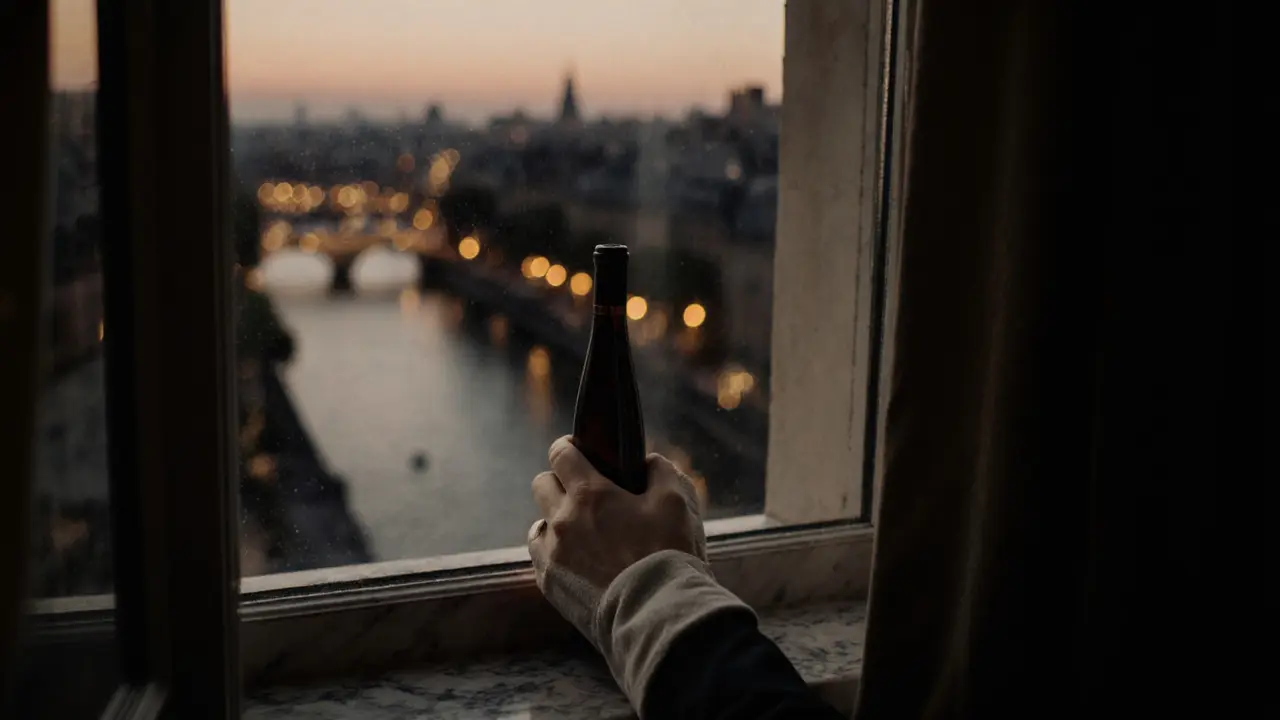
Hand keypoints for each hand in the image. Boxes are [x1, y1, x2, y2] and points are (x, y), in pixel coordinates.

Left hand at [528, 436, 707, 644]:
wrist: (657, 615)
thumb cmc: (668, 555)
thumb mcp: (677, 502)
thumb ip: (660, 471)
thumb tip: (648, 463)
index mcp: (590, 494)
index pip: (560, 453)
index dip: (568, 446)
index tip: (578, 450)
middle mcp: (562, 521)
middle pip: (541, 484)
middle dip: (559, 481)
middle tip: (584, 492)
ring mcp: (552, 556)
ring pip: (538, 524)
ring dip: (556, 521)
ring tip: (583, 533)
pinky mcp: (550, 586)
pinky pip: (542, 558)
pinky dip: (555, 553)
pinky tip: (579, 561)